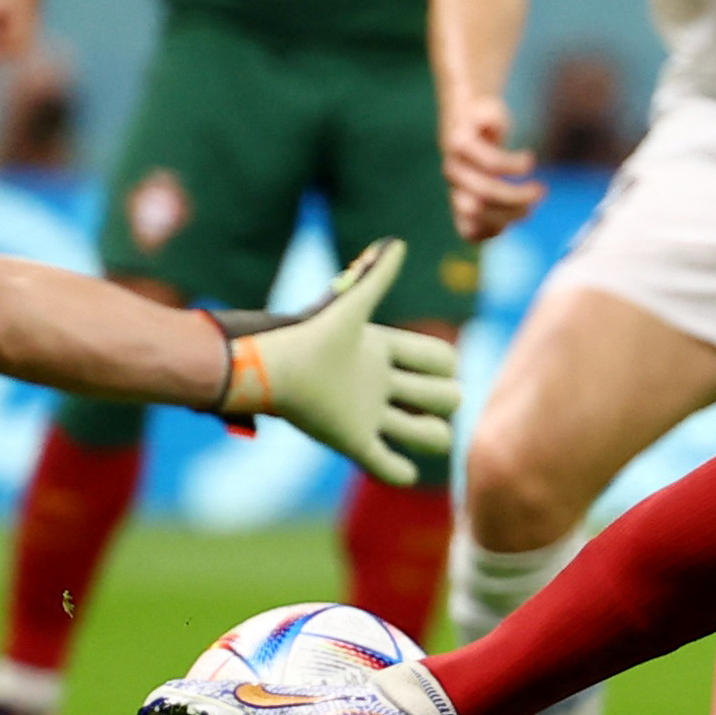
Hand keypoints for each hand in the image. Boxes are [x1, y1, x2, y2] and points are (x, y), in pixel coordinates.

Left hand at [216, 236, 461, 483]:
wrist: (269, 372)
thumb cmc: (307, 336)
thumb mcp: (349, 307)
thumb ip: (375, 276)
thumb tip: (398, 242)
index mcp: (385, 351)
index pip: (440, 359)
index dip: (446, 363)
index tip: (436, 364)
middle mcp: (381, 384)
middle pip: (442, 397)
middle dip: (444, 399)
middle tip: (422, 397)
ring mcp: (369, 414)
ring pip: (425, 434)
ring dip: (431, 437)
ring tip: (418, 433)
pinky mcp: (352, 441)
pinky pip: (387, 466)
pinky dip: (400, 472)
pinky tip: (404, 470)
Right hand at [441, 94, 542, 240]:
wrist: (464, 133)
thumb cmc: (482, 120)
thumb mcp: (486, 107)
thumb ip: (488, 113)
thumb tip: (493, 125)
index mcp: (458, 144)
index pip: (488, 163)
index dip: (512, 165)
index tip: (531, 159)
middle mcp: (453, 171)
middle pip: (482, 194)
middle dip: (516, 195)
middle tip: (541, 190)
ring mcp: (454, 192)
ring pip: (475, 215)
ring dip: (508, 215)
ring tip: (531, 207)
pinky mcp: (460, 210)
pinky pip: (469, 232)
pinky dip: (490, 232)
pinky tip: (510, 222)